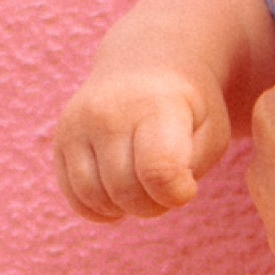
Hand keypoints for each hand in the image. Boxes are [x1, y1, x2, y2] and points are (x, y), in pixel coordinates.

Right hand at [56, 64, 228, 221]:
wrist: (146, 65)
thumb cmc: (187, 107)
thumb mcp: (212, 130)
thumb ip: (195, 165)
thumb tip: (163, 192)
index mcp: (154, 107)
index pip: (159, 172)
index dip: (176, 194)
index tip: (187, 185)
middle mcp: (108, 113)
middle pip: (126, 192)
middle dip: (153, 205)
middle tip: (167, 189)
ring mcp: (78, 126)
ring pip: (95, 198)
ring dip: (125, 208)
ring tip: (144, 189)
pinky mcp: (62, 140)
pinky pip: (75, 197)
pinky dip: (99, 209)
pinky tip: (119, 197)